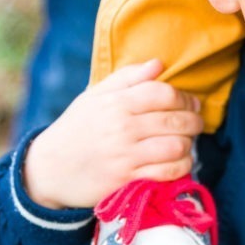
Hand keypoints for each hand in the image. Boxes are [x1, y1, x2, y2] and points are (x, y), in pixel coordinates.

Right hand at [23, 60, 202, 209]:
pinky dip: (181, 166)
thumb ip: (127, 78)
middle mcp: (122, 128)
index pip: (163, 93)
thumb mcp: (94, 96)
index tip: (190, 103)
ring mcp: (126, 156)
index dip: (184, 97)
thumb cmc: (76, 128)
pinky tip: (178, 162)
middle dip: (194, 121)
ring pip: (177, 146)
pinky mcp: (128, 180)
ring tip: (185, 142)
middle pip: (176, 120)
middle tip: (195, 123)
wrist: (49, 169)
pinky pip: (169, 172)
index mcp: (116, 103)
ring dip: (188, 144)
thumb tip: (159, 64)